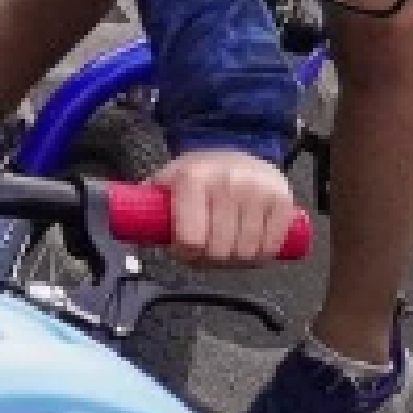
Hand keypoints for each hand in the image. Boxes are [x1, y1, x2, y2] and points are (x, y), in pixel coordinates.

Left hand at [150, 145, 302, 266]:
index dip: (184, 253)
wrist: (243, 151)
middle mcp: (228, 183)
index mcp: (194, 177)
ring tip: (226, 249)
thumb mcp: (172, 176)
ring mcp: (259, 193)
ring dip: (235, 261)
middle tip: (205, 252)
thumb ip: (152, 200)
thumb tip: (129, 225)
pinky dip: (259, 257)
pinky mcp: (283, 203)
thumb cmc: (203, 171)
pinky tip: (249, 247)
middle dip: (209, 260)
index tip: (183, 251)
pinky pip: (271, 248)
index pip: (190, 238)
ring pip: (246, 254)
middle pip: (219, 251)